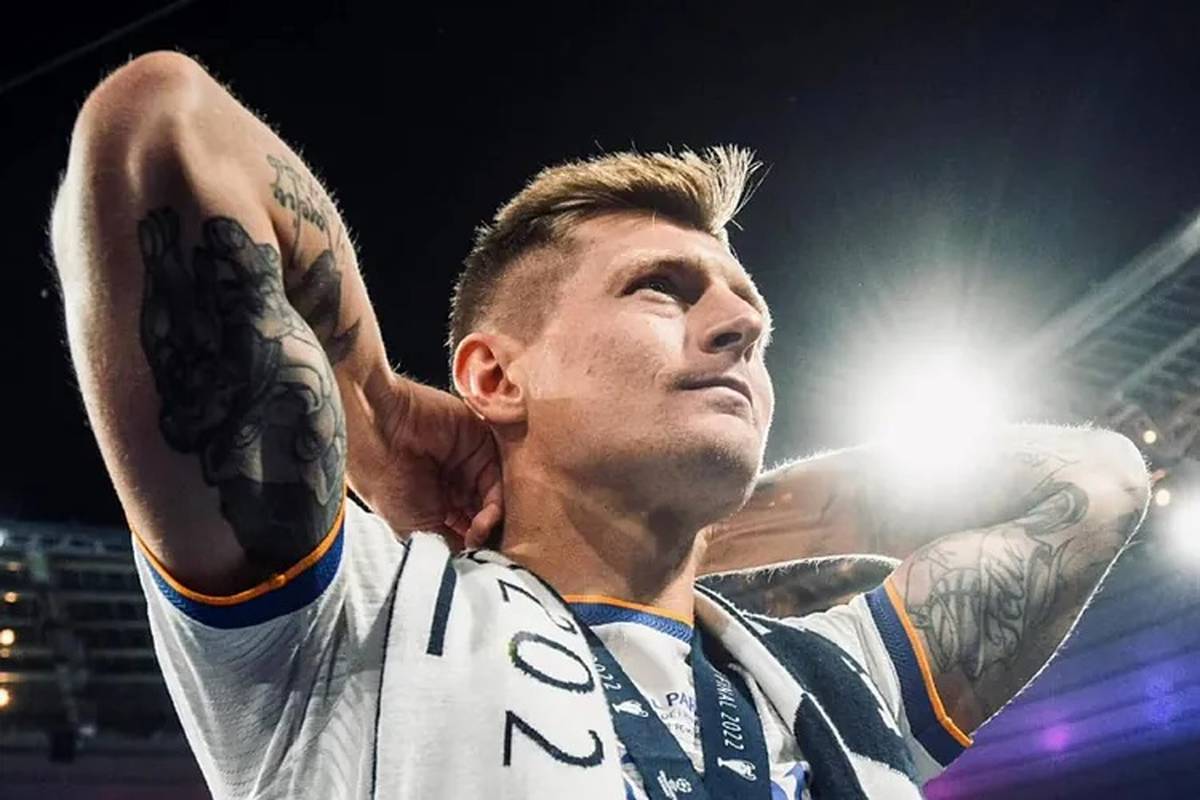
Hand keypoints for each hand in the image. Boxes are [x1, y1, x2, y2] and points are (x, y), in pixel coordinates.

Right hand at [347, 372, 502, 548]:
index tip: (478, 567)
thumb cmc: (385, 483)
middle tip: (486, 554)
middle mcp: (456, 483)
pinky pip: (500, 479)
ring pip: (496, 499)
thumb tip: (473, 565)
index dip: (474, 548)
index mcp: (437, 503)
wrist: (378, 436)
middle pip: (486, 513)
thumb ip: (449, 544)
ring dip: (492, 525)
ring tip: (477, 536)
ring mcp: (471, 463)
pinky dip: (496, 506)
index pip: (468, 528)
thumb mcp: (416, 528)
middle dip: (488, 537)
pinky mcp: (483, 445)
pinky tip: (484, 521)